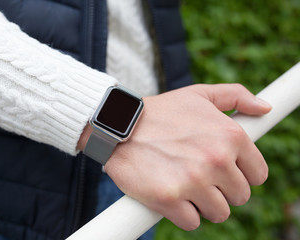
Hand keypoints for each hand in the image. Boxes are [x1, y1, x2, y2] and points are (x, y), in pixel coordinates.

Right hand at [102, 84, 270, 229]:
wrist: (118, 125)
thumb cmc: (160, 112)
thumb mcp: (198, 94)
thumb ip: (235, 96)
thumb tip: (264, 109)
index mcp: (230, 136)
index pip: (258, 174)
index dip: (241, 174)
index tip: (225, 172)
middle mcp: (216, 160)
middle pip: (239, 196)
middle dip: (221, 189)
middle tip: (199, 175)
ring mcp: (193, 181)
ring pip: (218, 212)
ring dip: (202, 203)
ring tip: (183, 184)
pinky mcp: (169, 200)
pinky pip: (192, 222)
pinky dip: (182, 213)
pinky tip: (170, 194)